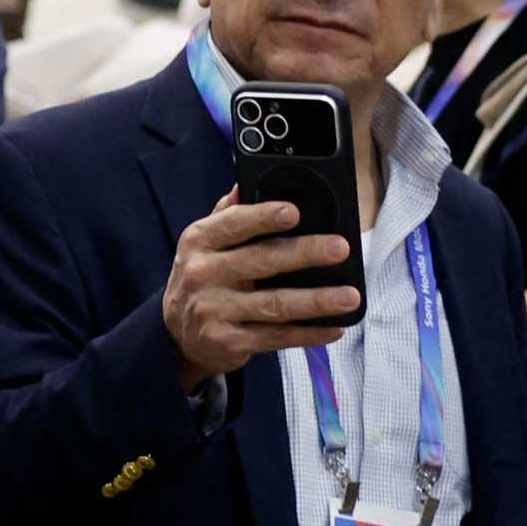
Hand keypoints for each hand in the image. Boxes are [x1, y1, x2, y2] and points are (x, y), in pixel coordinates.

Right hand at [161, 189, 356, 388]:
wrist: (176, 336)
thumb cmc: (202, 279)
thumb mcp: (203, 244)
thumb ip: (227, 215)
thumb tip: (245, 183)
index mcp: (200, 241)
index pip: (233, 224)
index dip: (263, 218)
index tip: (294, 212)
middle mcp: (203, 275)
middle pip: (261, 261)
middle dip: (304, 253)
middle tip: (341, 248)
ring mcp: (216, 311)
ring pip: (275, 305)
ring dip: (316, 301)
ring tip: (349, 295)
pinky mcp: (229, 342)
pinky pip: (276, 337)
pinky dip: (309, 334)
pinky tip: (334, 327)